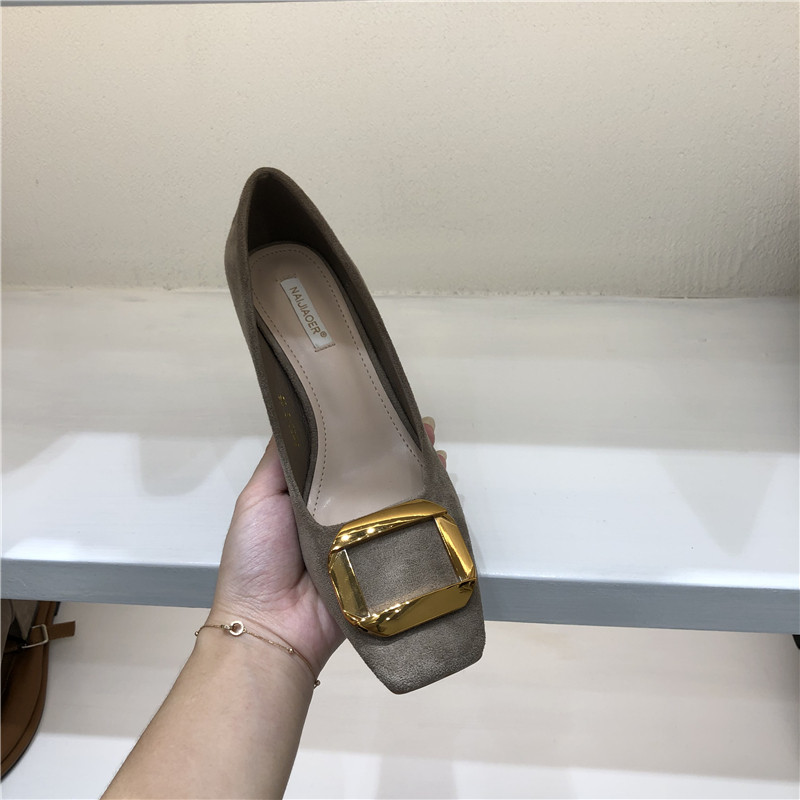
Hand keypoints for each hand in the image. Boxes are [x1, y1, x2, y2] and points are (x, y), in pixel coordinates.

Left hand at [208, 417, 445, 677]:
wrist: (271, 626)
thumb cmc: (256, 557)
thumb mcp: (257, 499)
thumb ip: (278, 462)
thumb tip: (295, 414)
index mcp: (313, 496)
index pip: (342, 458)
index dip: (362, 434)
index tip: (380, 407)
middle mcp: (343, 514)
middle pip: (376, 477)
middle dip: (399, 452)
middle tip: (420, 426)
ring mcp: (366, 540)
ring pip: (398, 502)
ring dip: (419, 477)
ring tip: (436, 450)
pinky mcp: (384, 565)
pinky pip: (409, 536)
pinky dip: (429, 515)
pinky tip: (444, 490)